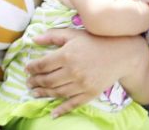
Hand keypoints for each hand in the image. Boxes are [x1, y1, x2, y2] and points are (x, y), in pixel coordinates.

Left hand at [26, 29, 142, 117]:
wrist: (121, 53)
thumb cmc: (96, 41)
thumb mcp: (74, 34)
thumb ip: (53, 36)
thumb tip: (34, 39)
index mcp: (67, 54)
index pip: (42, 65)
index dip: (32, 68)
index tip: (27, 69)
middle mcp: (73, 71)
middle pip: (47, 80)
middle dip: (35, 82)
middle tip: (29, 83)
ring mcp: (81, 84)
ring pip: (57, 92)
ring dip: (43, 93)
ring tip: (35, 92)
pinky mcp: (90, 93)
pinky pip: (72, 104)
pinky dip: (61, 109)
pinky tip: (53, 112)